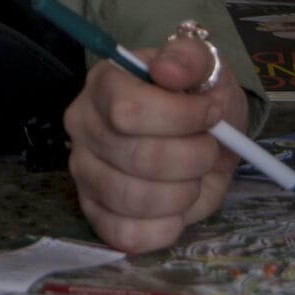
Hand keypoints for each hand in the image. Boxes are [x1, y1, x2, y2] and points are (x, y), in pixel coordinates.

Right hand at [64, 29, 250, 253]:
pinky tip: (176, 206)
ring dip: (184, 192)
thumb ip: (189, 58)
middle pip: (140, 159)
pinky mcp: (95, 214)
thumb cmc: (199, 98)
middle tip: (208, 147)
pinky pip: (128, 236)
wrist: (205, 135)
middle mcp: (83, 128)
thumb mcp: (206, 68)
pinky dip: (166, 227)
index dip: (182, 118)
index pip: (129, 111)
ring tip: (193, 175)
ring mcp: (85, 174)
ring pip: (136, 201)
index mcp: (104, 84)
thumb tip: (165, 71)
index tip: (211, 113)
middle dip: (194, 158)